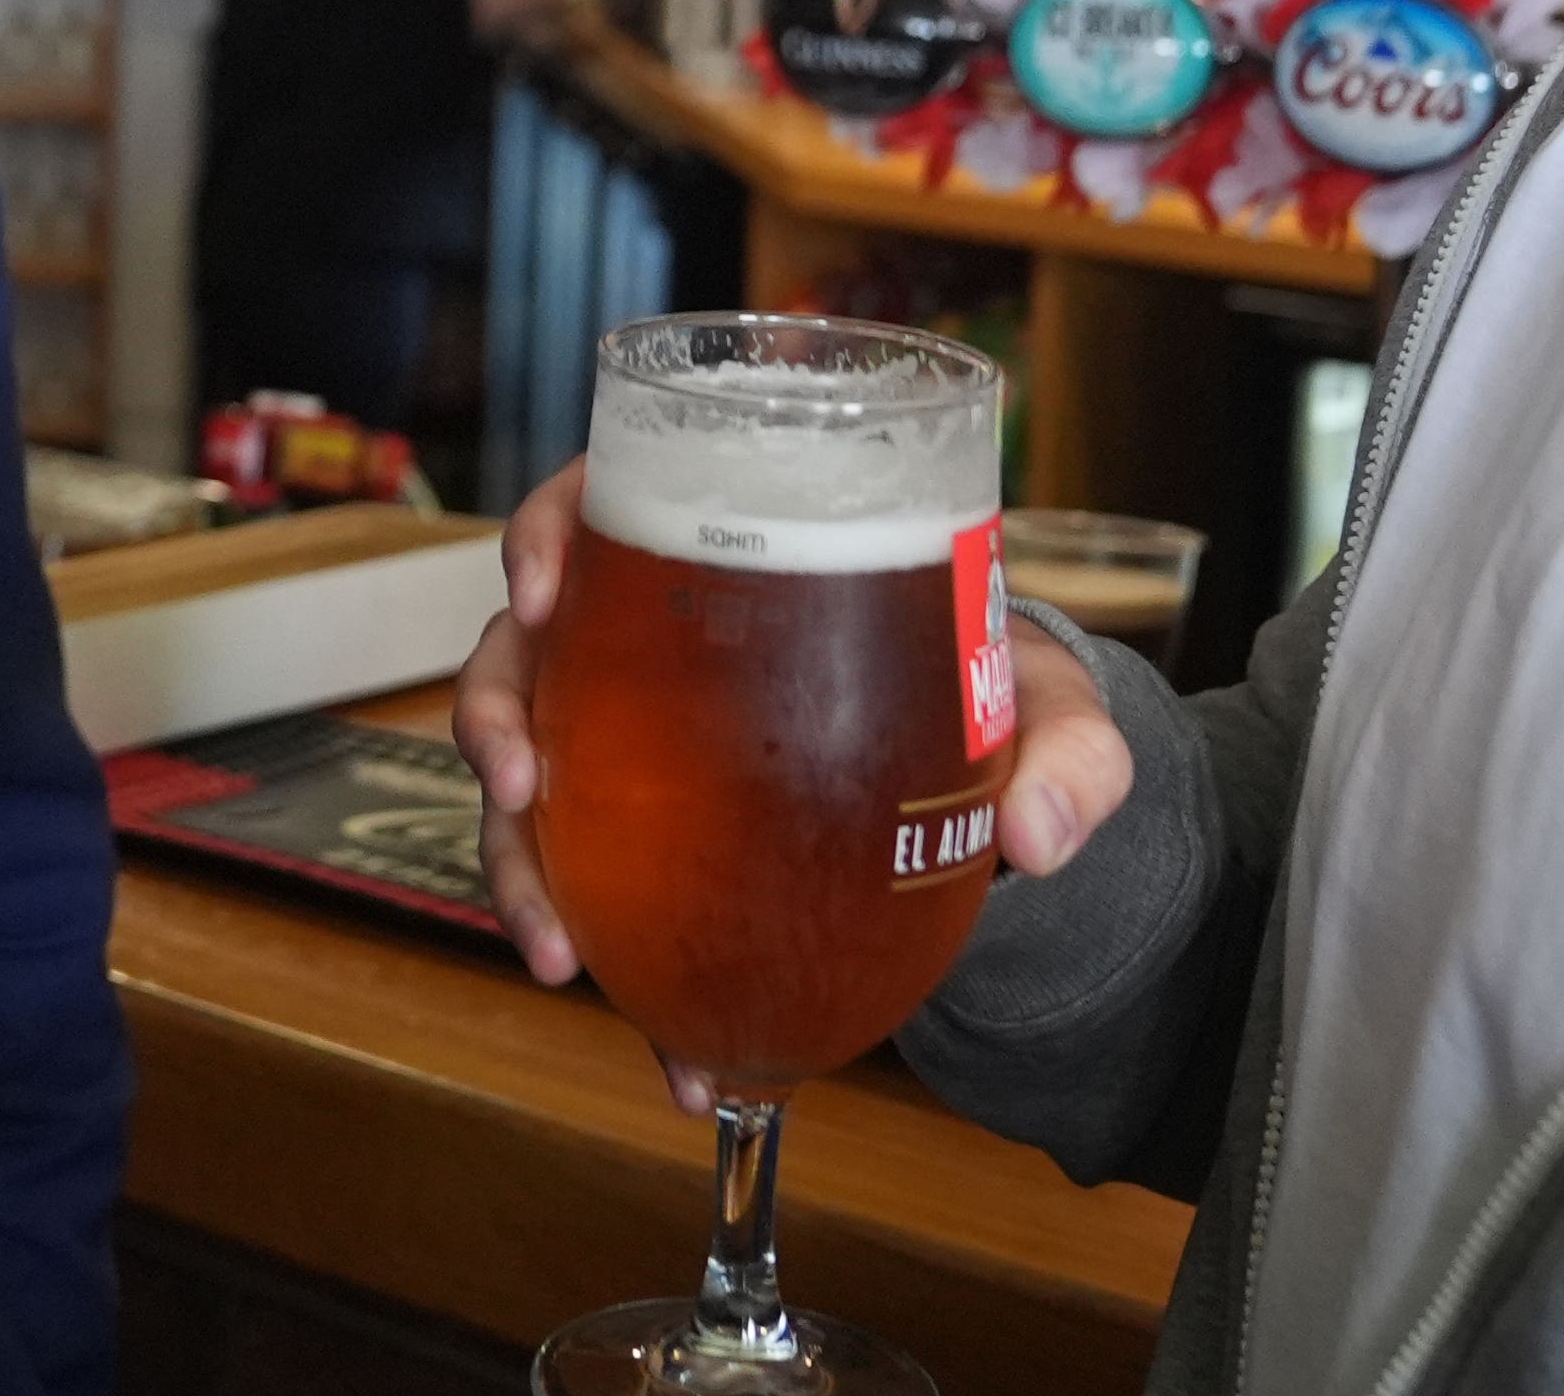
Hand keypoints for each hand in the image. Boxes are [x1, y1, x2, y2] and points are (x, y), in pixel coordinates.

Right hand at [453, 462, 1140, 1108]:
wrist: (990, 800)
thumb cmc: (993, 703)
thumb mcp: (1046, 709)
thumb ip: (1069, 754)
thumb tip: (1038, 833)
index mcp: (741, 553)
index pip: (610, 502)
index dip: (550, 530)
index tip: (541, 587)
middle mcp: (656, 641)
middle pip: (528, 649)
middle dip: (494, 719)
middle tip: (518, 790)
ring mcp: (633, 746)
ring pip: (529, 783)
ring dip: (521, 869)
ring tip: (558, 957)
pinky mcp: (647, 844)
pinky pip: (599, 898)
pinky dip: (626, 978)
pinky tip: (677, 1061)